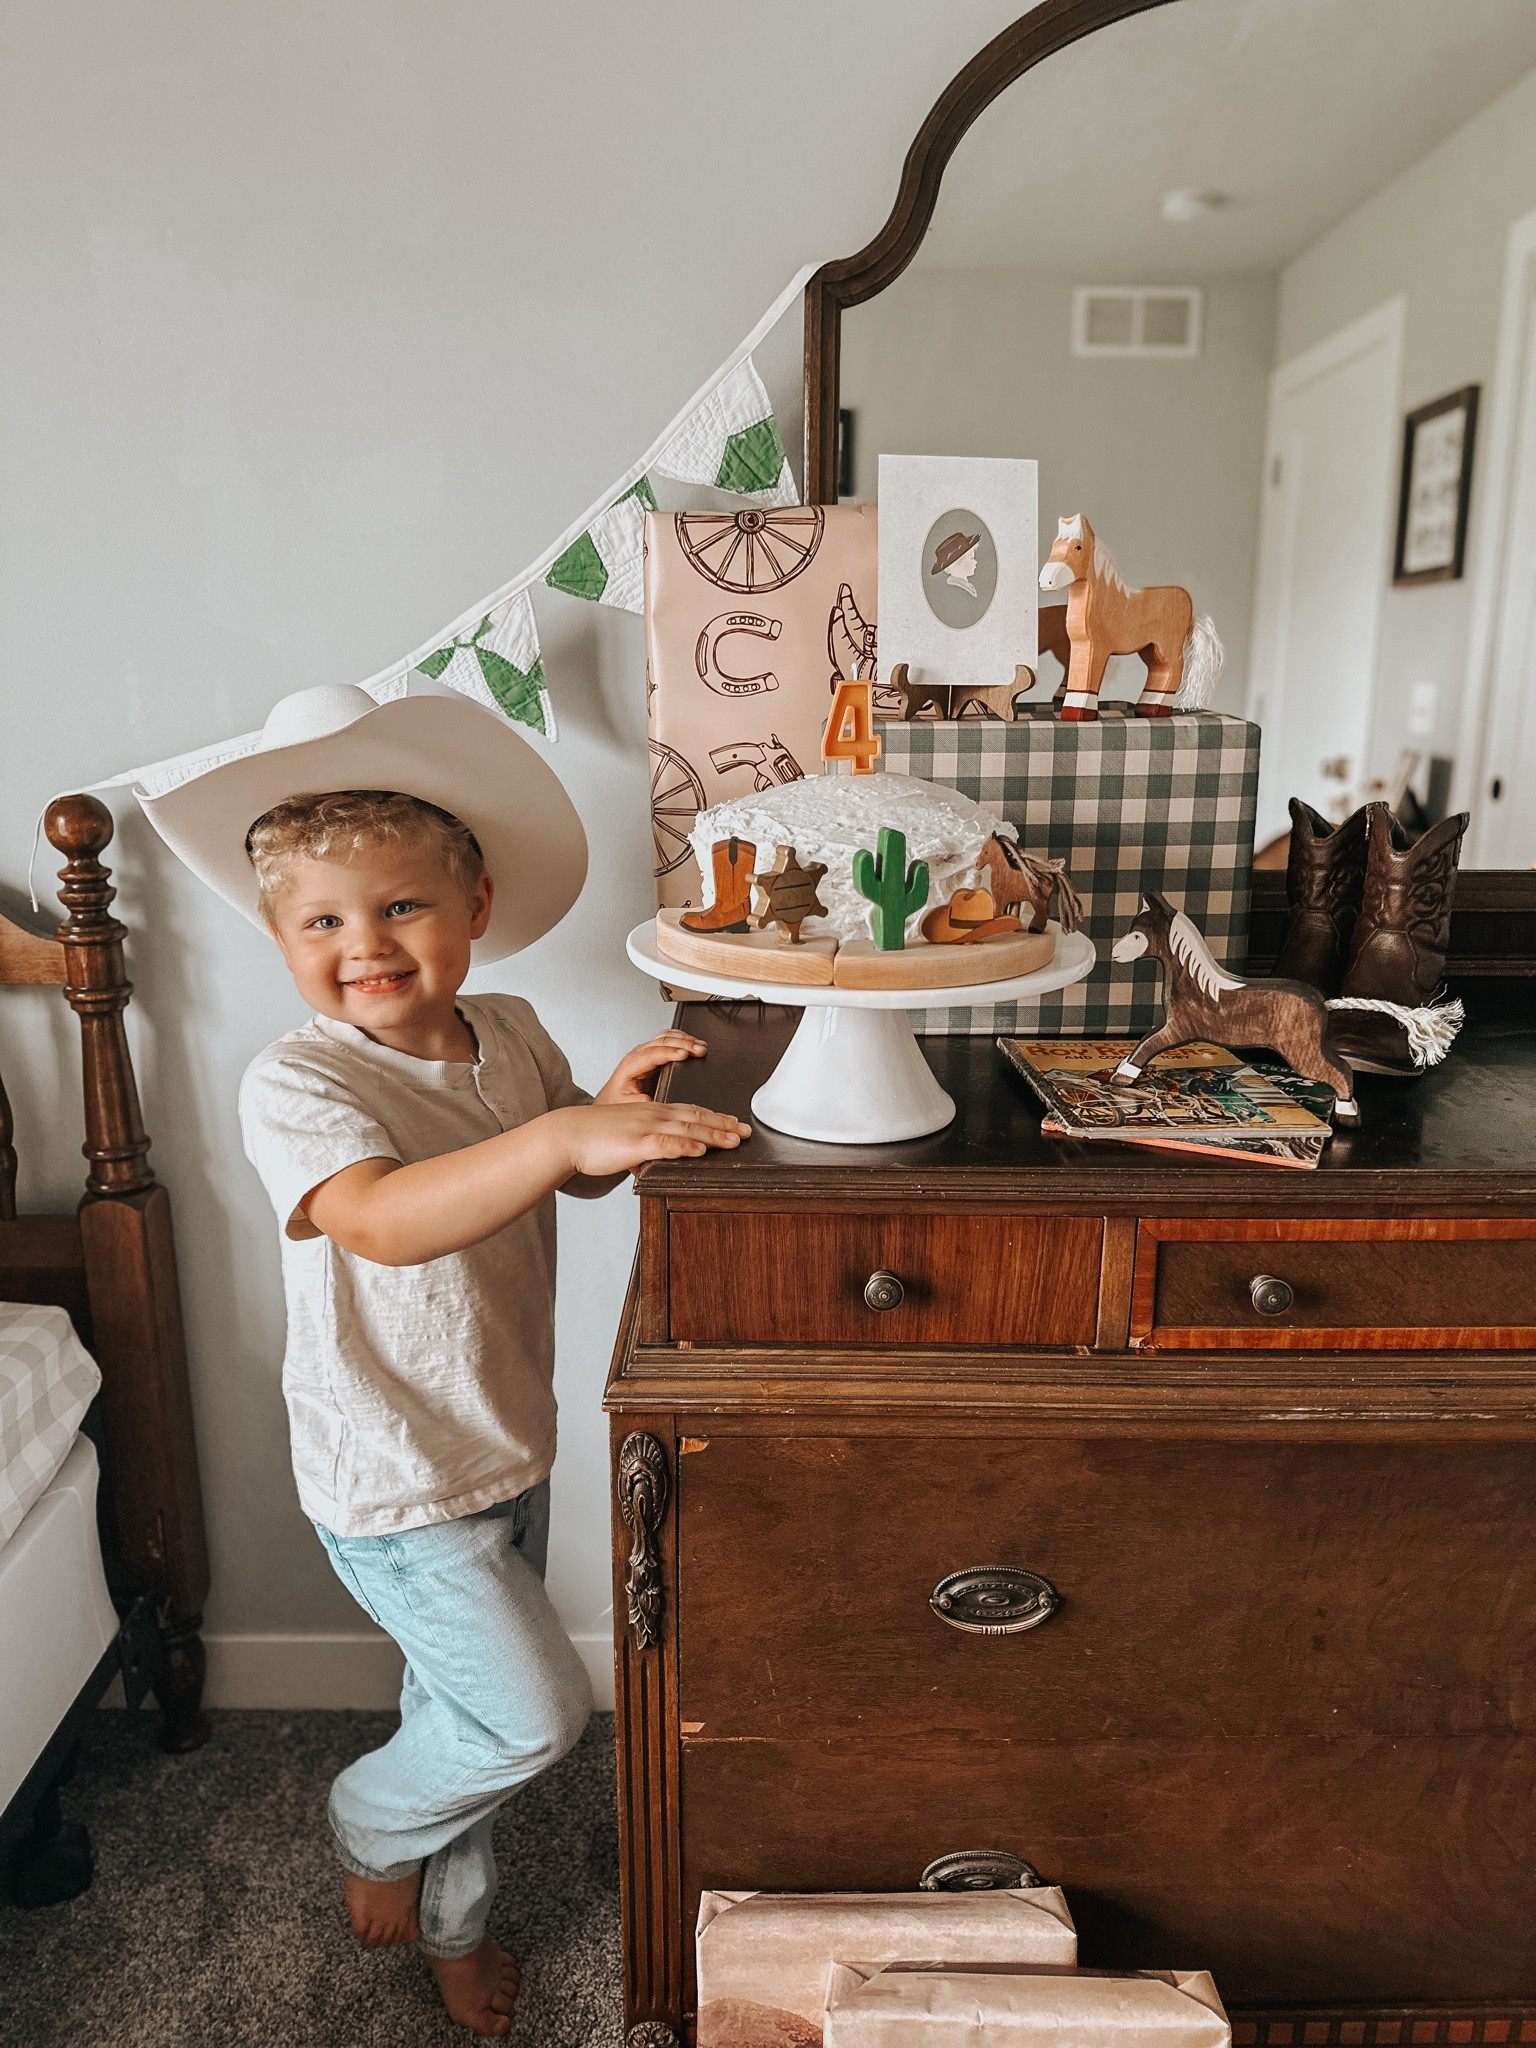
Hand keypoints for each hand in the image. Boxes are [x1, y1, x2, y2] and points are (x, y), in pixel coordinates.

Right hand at [559, 1100, 749, 1177]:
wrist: (568, 1134)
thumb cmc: (594, 1138)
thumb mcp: (627, 1135)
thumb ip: (647, 1145)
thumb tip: (658, 1158)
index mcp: (652, 1112)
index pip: (691, 1111)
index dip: (715, 1117)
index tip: (734, 1123)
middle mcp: (654, 1115)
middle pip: (696, 1117)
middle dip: (724, 1124)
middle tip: (746, 1131)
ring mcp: (646, 1127)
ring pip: (688, 1128)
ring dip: (714, 1134)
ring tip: (734, 1140)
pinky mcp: (637, 1142)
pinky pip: (666, 1143)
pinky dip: (686, 1146)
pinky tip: (701, 1150)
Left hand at [596, 1029, 707, 1103]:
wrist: (612, 1098)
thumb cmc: (618, 1100)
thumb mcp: (623, 1105)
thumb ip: (635, 1102)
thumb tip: (647, 1098)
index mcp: (631, 1065)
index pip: (652, 1054)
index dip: (670, 1052)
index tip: (685, 1054)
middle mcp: (638, 1055)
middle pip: (662, 1041)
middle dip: (683, 1043)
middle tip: (700, 1050)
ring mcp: (646, 1051)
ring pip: (666, 1037)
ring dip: (685, 1039)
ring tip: (701, 1046)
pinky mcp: (654, 1053)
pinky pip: (668, 1039)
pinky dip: (683, 1039)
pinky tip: (694, 1042)